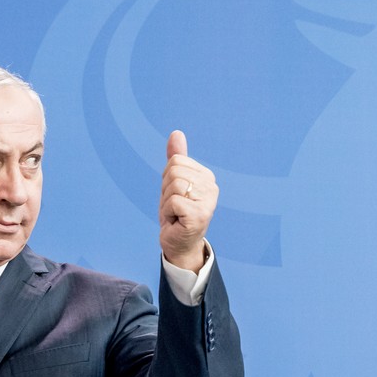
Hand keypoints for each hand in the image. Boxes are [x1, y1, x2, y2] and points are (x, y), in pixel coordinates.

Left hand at [159, 130, 217, 271]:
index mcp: (206, 176)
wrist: (179, 243)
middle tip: (174, 207)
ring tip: (175, 214)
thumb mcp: (173, 183)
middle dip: (165, 191)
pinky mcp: (199, 214)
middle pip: (173, 171)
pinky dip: (168, 213)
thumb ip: (177, 158)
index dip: (166, 180)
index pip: (175, 161)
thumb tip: (176, 133)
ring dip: (166, 203)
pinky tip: (176, 222)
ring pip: (173, 186)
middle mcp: (211, 186)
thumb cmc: (176, 214)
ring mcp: (207, 201)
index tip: (174, 196)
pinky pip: (172, 201)